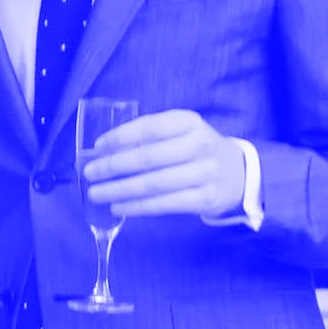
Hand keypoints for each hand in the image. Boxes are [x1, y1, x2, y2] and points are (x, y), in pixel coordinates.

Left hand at [83, 109, 244, 219]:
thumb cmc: (196, 148)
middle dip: (113, 166)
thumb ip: (150, 136)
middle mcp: (199, 145)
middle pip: (148, 157)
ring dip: (119, 190)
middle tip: (89, 172)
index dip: (120, 137)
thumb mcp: (180, 131)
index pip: (149, 128)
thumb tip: (104, 151)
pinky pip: (164, 205)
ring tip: (96, 193)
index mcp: (189, 121)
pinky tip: (118, 207)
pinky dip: (137, 207)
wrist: (238, 172)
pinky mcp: (205, 199)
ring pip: (153, 184)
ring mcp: (204, 173)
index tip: (97, 147)